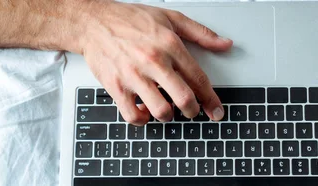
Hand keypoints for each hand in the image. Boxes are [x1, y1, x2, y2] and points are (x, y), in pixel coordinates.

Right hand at [69, 1, 232, 124]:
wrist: (93, 22)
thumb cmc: (129, 19)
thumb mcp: (170, 18)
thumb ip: (201, 33)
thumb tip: (224, 44)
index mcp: (170, 45)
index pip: (198, 78)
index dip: (211, 99)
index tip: (216, 110)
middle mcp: (153, 62)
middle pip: (184, 99)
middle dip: (194, 111)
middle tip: (193, 112)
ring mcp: (133, 76)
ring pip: (161, 111)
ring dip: (168, 116)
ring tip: (167, 109)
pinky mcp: (116, 87)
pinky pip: (133, 116)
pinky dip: (142, 119)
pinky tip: (145, 110)